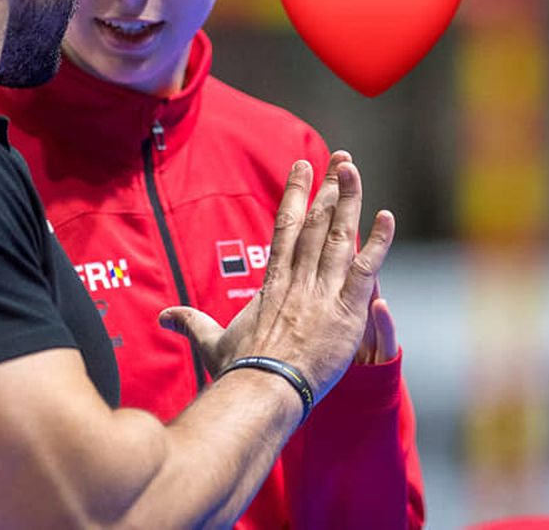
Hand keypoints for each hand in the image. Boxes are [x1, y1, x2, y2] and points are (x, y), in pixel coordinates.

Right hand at [158, 151, 394, 404]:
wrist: (263, 389)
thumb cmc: (238, 370)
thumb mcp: (210, 342)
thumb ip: (190, 322)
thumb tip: (162, 318)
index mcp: (272, 281)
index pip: (285, 226)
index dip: (295, 194)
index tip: (303, 167)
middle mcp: (297, 278)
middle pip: (315, 222)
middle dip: (328, 188)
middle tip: (340, 158)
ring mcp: (322, 292)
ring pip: (338, 236)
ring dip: (348, 201)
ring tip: (353, 171)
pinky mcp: (345, 311)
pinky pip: (364, 270)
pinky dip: (377, 243)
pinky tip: (386, 217)